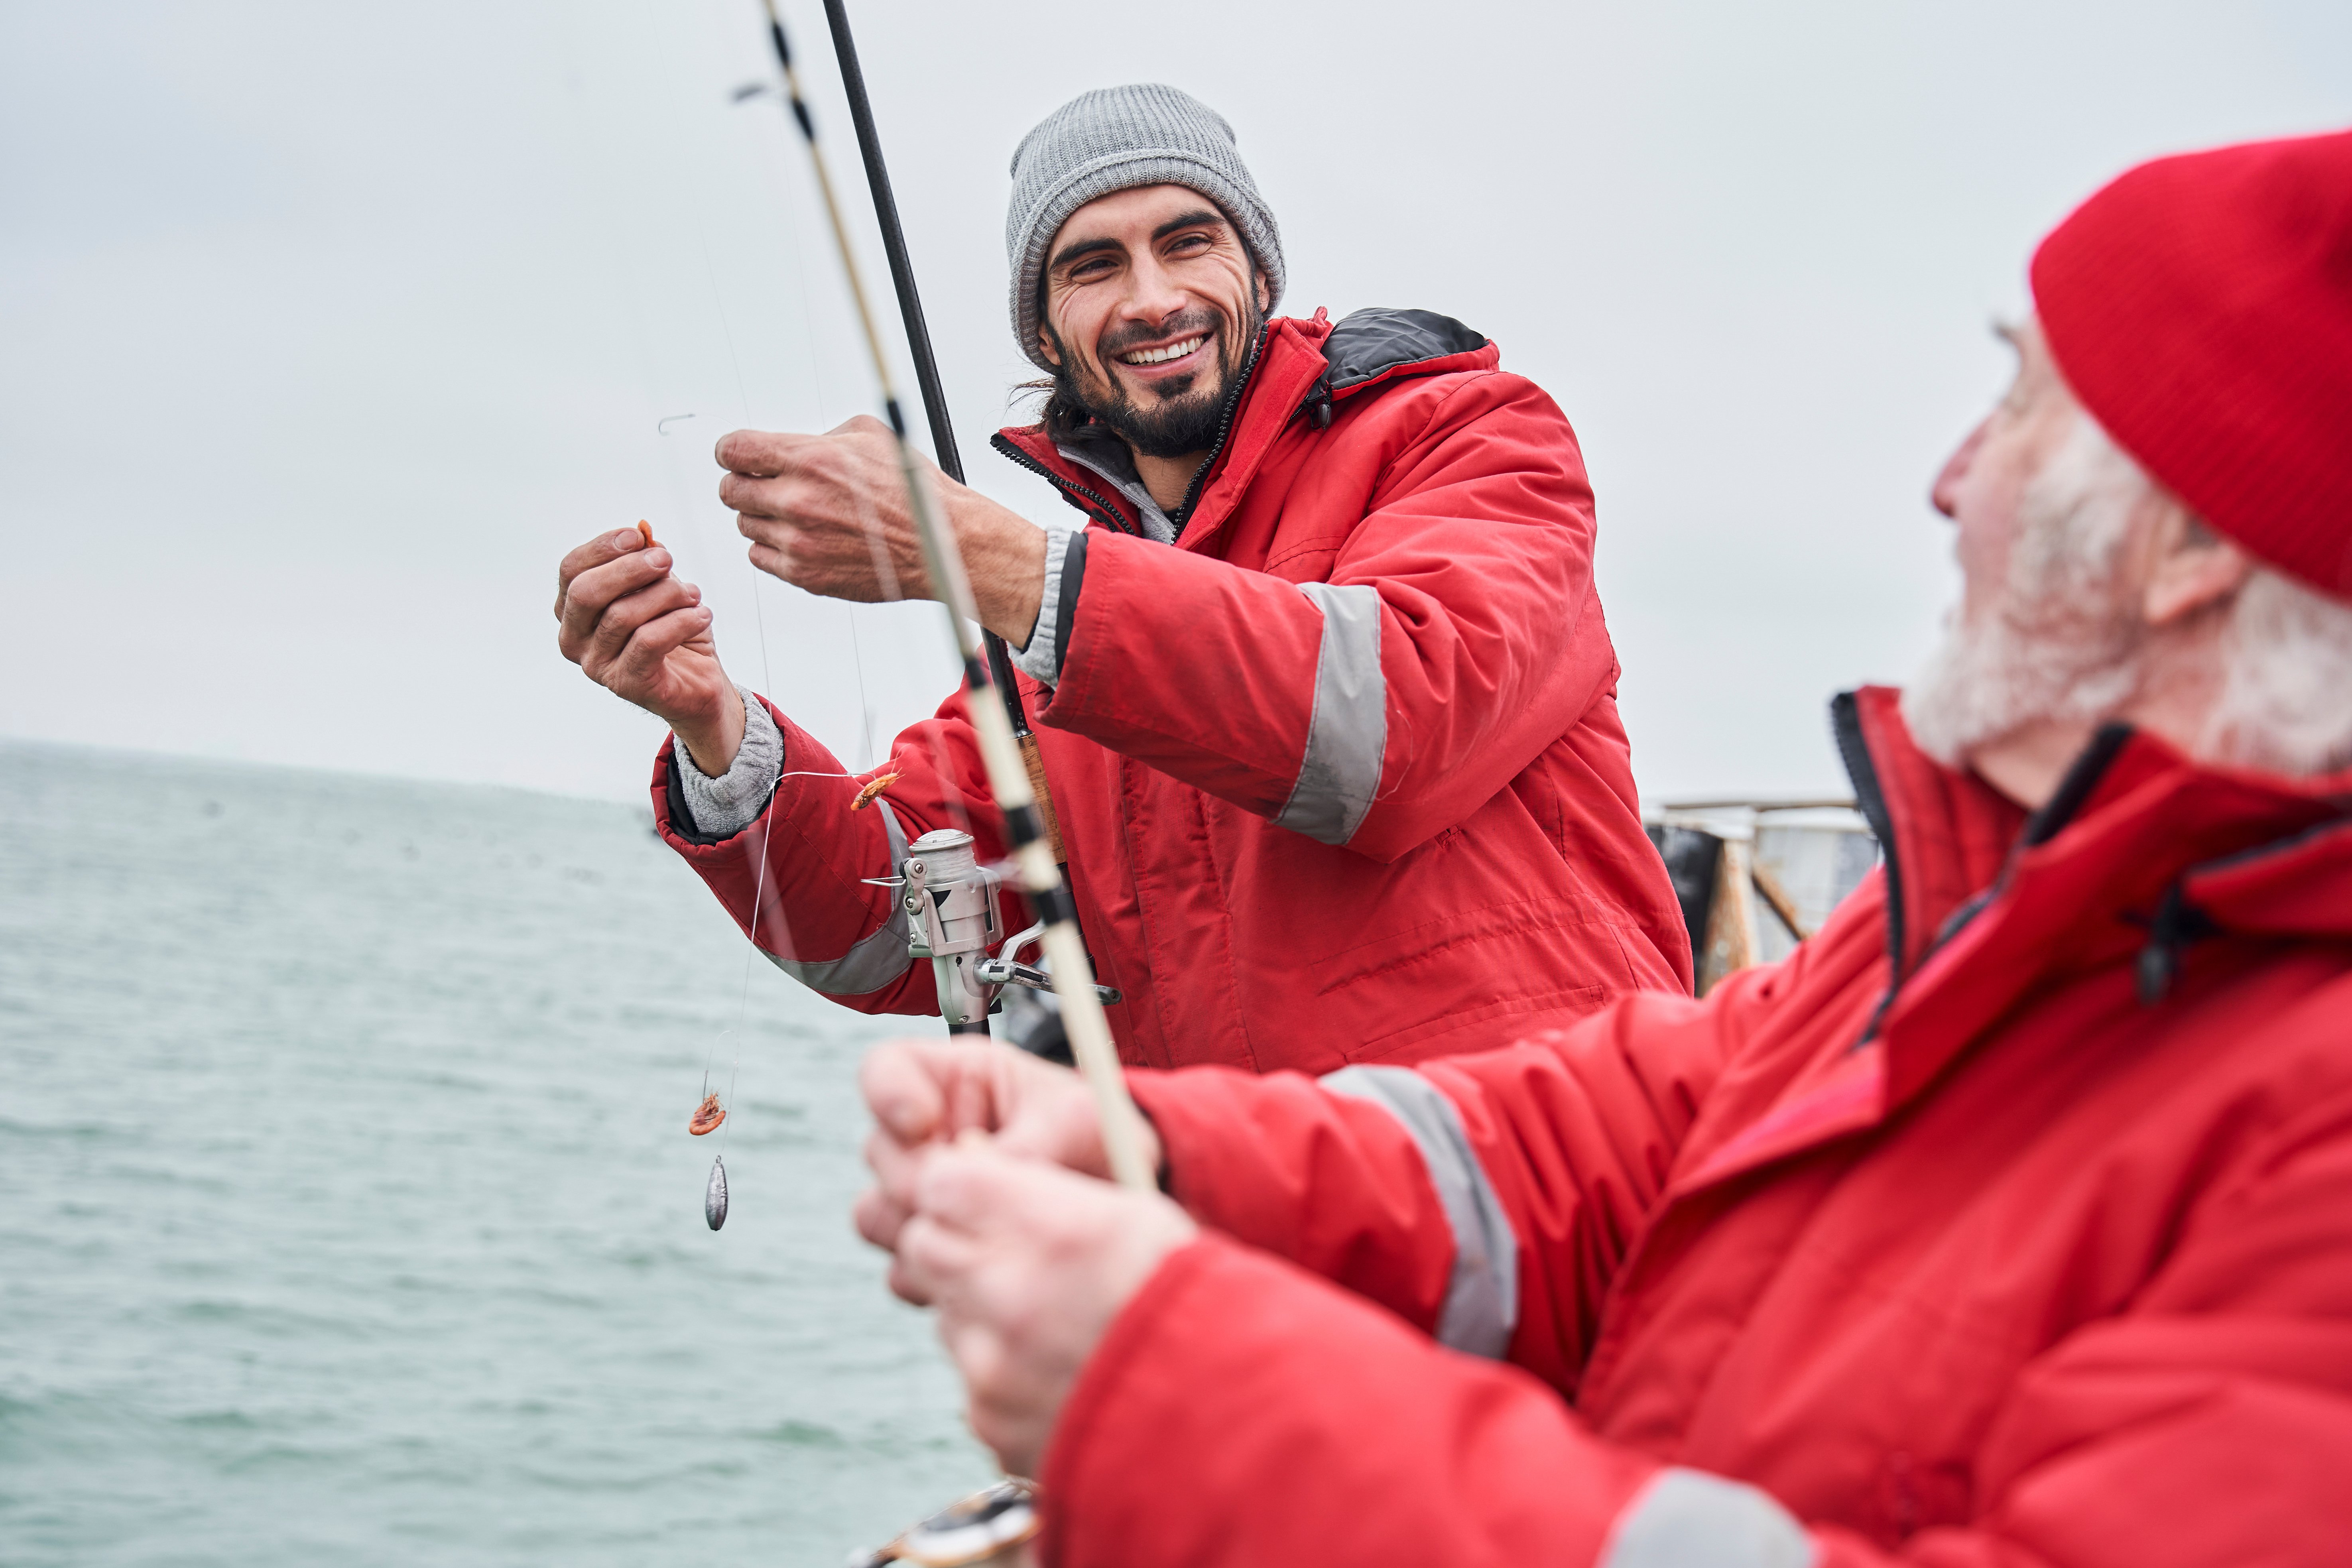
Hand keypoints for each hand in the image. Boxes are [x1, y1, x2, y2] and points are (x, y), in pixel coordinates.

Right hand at [555, 528, 745, 773]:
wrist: (698, 684)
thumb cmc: (672, 633)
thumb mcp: (659, 589)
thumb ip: (645, 562)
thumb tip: (644, 536)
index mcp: (573, 612)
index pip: (571, 571)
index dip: (602, 548)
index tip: (637, 535)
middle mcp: (575, 641)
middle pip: (586, 593)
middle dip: (629, 569)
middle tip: (666, 560)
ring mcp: (598, 666)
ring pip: (622, 615)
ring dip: (665, 595)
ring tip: (693, 595)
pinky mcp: (627, 685)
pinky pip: (649, 642)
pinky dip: (680, 621)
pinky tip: (701, 614)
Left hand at [716, 416, 1046, 644]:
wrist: (940, 544)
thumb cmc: (912, 491)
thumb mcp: (869, 436)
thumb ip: (818, 436)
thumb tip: (787, 445)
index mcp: (810, 459)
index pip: (733, 450)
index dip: (732, 451)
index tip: (738, 456)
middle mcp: (798, 500)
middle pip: (731, 490)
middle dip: (746, 484)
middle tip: (767, 485)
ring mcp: (799, 541)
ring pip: (746, 526)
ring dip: (764, 517)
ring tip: (798, 514)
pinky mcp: (805, 574)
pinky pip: (760, 557)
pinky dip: (774, 547)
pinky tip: (803, 538)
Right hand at [854, 1039, 1162, 1301]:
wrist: (1124, 1200)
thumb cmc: (1103, 1137)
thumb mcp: (1081, 1123)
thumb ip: (1025, 1147)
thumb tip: (975, 1181)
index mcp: (958, 1081)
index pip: (886, 1069)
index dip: (888, 1094)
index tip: (923, 1124)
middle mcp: (929, 1135)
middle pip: (879, 1151)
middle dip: (920, 1180)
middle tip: (973, 1197)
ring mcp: (924, 1194)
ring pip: (878, 1214)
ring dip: (921, 1232)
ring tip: (987, 1237)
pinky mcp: (933, 1246)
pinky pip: (902, 1269)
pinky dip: (934, 1279)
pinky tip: (984, 1275)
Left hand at [896, 1135, 1195, 1478]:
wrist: (1223, 1414)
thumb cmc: (1184, 1299)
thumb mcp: (1132, 1214)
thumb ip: (1044, 1192)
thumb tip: (969, 1169)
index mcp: (1053, 1230)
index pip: (943, 1183)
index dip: (958, 1184)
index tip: (976, 1191)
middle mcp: (1010, 1297)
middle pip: (925, 1245)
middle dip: (956, 1242)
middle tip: (1001, 1251)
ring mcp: (993, 1367)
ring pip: (947, 1311)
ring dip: (980, 1309)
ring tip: (1051, 1322)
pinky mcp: (991, 1420)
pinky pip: (970, 1376)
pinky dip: (1001, 1369)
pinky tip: (1056, 1371)